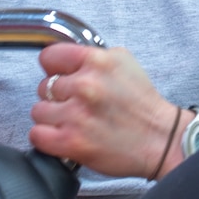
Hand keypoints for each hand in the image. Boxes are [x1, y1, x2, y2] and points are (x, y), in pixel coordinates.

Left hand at [29, 43, 182, 178]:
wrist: (161, 140)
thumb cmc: (143, 105)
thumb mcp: (123, 62)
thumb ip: (91, 57)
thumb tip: (64, 59)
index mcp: (97, 62)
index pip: (49, 57)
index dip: (54, 68)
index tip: (61, 77)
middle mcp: (85, 85)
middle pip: (43, 86)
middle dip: (58, 96)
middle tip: (78, 105)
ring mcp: (76, 115)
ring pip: (38, 111)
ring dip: (52, 118)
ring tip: (74, 122)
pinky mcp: (71, 142)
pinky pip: (37, 135)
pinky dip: (48, 138)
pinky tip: (65, 137)